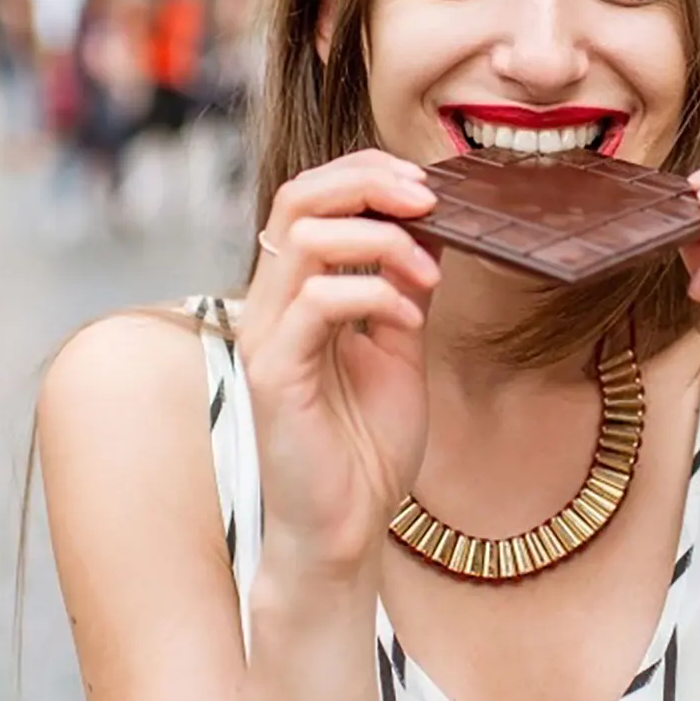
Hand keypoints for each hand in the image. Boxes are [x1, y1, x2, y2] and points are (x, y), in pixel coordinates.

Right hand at [236, 149, 440, 589]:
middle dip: (368, 182)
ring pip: (303, 237)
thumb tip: (434, 222)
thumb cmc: (367, 443)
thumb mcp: (401, 342)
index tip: (427, 183)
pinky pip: (317, 301)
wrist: (348, 528)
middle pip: (297, 195)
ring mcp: (266, 335)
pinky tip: (408, 321)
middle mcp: (270, 302)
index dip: (366, 172)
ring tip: (427, 274)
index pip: (311, 194)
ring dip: (380, 240)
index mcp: (296, 289)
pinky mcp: (272, 372)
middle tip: (427, 198)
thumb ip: (405, 282)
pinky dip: (374, 294)